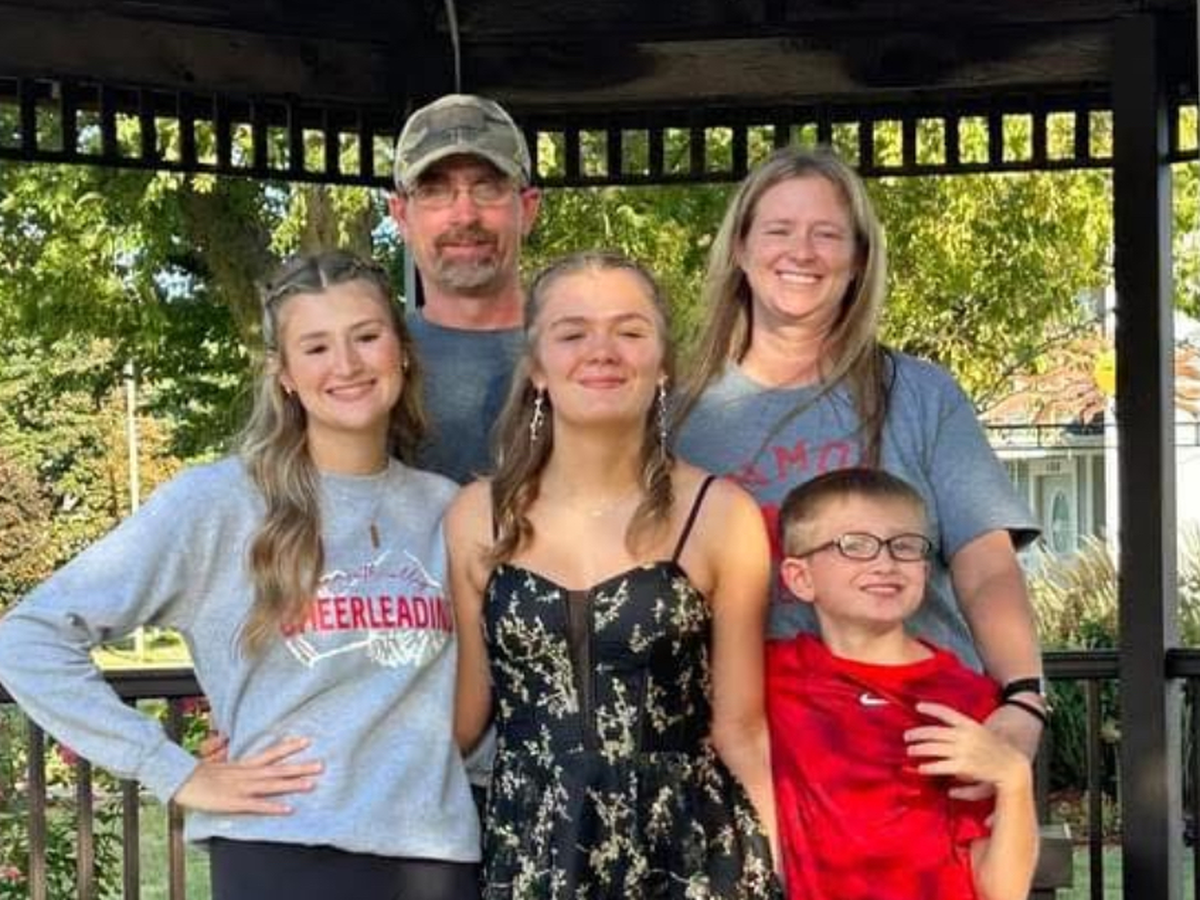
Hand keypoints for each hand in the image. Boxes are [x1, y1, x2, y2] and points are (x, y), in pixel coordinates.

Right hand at [174, 735, 322, 814]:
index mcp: (244, 764)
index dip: (289, 747)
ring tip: (311, 784)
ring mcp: (242, 787)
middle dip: (300, 767)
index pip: (271, 753)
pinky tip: (288, 809)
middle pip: (278, 769)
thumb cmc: (198, 773)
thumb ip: (231, 756)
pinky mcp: (234, 802)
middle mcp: (247, 773)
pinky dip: (273, 807)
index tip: (307, 740)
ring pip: (272, 785)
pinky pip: (257, 805)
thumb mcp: (218, 760)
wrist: (181, 780)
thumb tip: (234, 747)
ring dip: (292, 784)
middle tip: (322, 765)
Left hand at [904, 702, 1030, 800]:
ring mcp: (963, 751)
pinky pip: (940, 765)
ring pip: (933, 748)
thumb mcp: (982, 734)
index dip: (931, 708)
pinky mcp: (963, 766)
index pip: (946, 712)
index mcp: (970, 725)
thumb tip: (946, 734)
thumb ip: (964, 732)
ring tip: (910, 750)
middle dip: (917, 733)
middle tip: (907, 736)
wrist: (1012, 767)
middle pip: (934, 732)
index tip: (918, 706)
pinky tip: (922, 767)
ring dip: (919, 749)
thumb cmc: (997, 751)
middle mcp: (964, 736)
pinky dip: (929, 766)